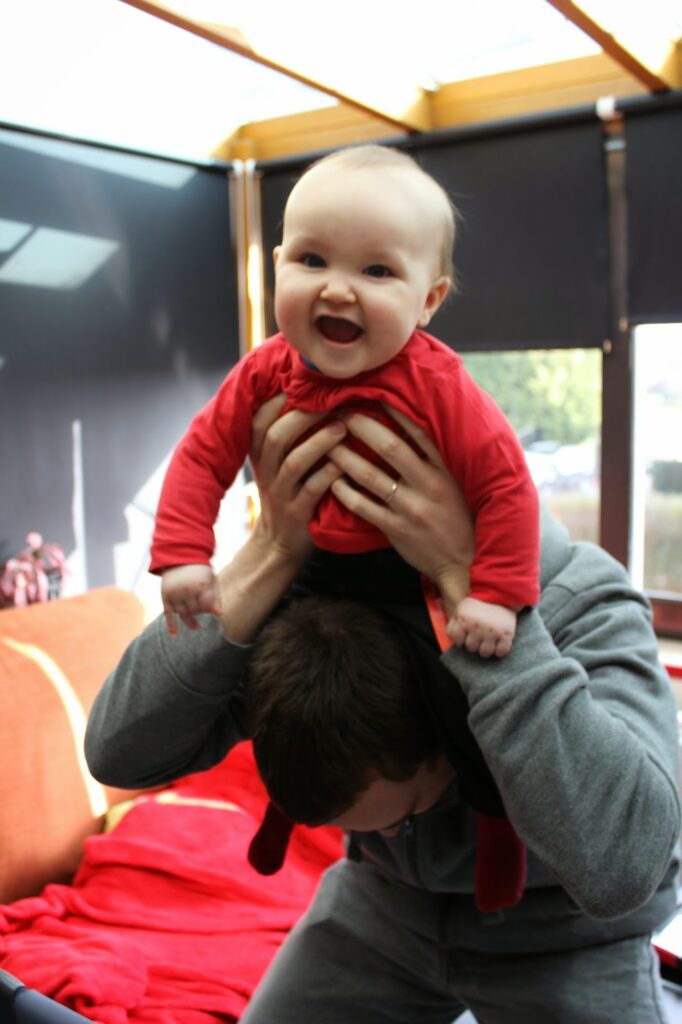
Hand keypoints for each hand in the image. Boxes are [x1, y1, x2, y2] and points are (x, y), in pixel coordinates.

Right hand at [161, 564, 220, 635]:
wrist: (180, 559)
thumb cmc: (200, 572)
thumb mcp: (211, 581)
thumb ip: (216, 598)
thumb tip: (219, 615)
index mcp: (200, 585)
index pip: (206, 607)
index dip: (208, 608)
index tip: (208, 604)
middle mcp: (186, 589)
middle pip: (195, 611)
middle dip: (198, 611)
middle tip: (199, 605)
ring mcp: (175, 593)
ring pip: (183, 614)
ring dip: (189, 618)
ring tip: (195, 624)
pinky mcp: (165, 596)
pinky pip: (168, 614)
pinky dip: (171, 625)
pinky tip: (174, 635)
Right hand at [248, 394, 346, 564]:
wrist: (279, 541)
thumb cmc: (288, 490)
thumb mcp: (278, 461)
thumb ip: (290, 431)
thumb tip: (313, 389)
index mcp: (259, 453)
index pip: (259, 419)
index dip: (278, 399)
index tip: (302, 381)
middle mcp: (266, 470)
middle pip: (276, 436)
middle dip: (303, 415)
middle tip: (331, 400)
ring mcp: (280, 492)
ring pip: (295, 462)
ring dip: (319, 442)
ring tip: (343, 426)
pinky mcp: (297, 513)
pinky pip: (313, 489)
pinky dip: (330, 473)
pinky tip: (347, 462)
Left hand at [327, 405, 473, 616]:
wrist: (462, 563)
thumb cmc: (456, 518)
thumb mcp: (455, 484)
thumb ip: (435, 459)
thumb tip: (410, 426)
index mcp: (445, 470)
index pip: (418, 431)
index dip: (394, 410)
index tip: (372, 393)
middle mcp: (428, 485)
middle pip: (389, 446)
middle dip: (361, 425)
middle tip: (339, 411)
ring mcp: (411, 508)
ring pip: (370, 475)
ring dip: (344, 455)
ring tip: (325, 441)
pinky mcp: (396, 530)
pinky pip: (363, 506)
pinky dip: (344, 491)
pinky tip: (331, 480)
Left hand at [446, 597, 517, 657]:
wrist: (499, 594)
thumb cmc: (477, 604)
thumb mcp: (461, 610)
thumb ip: (453, 625)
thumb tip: (453, 640)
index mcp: (464, 621)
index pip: (458, 641)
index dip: (461, 640)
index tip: (466, 637)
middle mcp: (477, 628)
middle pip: (471, 648)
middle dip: (474, 644)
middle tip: (479, 638)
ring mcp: (492, 632)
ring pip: (485, 652)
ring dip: (485, 649)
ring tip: (488, 643)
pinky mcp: (506, 634)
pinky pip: (501, 652)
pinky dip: (499, 651)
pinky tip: (498, 645)